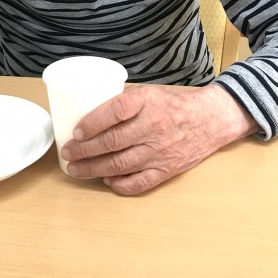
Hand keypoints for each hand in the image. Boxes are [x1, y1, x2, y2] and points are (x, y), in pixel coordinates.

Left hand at [60, 84, 258, 195]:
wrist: (209, 120)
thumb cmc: (174, 104)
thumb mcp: (149, 93)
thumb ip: (124, 103)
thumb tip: (89, 115)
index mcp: (147, 102)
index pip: (115, 111)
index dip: (92, 122)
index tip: (76, 131)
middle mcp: (153, 126)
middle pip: (112, 141)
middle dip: (84, 150)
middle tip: (68, 153)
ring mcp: (159, 151)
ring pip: (120, 164)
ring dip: (94, 168)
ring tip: (76, 169)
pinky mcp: (166, 169)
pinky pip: (139, 182)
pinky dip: (119, 184)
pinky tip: (105, 180)